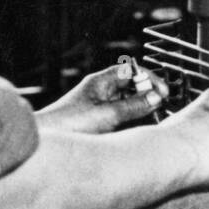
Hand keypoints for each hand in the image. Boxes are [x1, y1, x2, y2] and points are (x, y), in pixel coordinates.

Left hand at [36, 61, 167, 134]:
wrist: (45, 137)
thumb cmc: (70, 122)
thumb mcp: (108, 114)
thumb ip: (134, 106)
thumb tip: (156, 98)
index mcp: (101, 81)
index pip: (131, 71)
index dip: (149, 79)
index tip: (163, 92)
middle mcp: (100, 90)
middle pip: (130, 86)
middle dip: (147, 94)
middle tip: (161, 107)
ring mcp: (98, 105)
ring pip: (126, 102)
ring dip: (140, 108)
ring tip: (152, 119)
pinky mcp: (95, 120)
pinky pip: (119, 115)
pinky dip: (131, 119)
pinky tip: (136, 129)